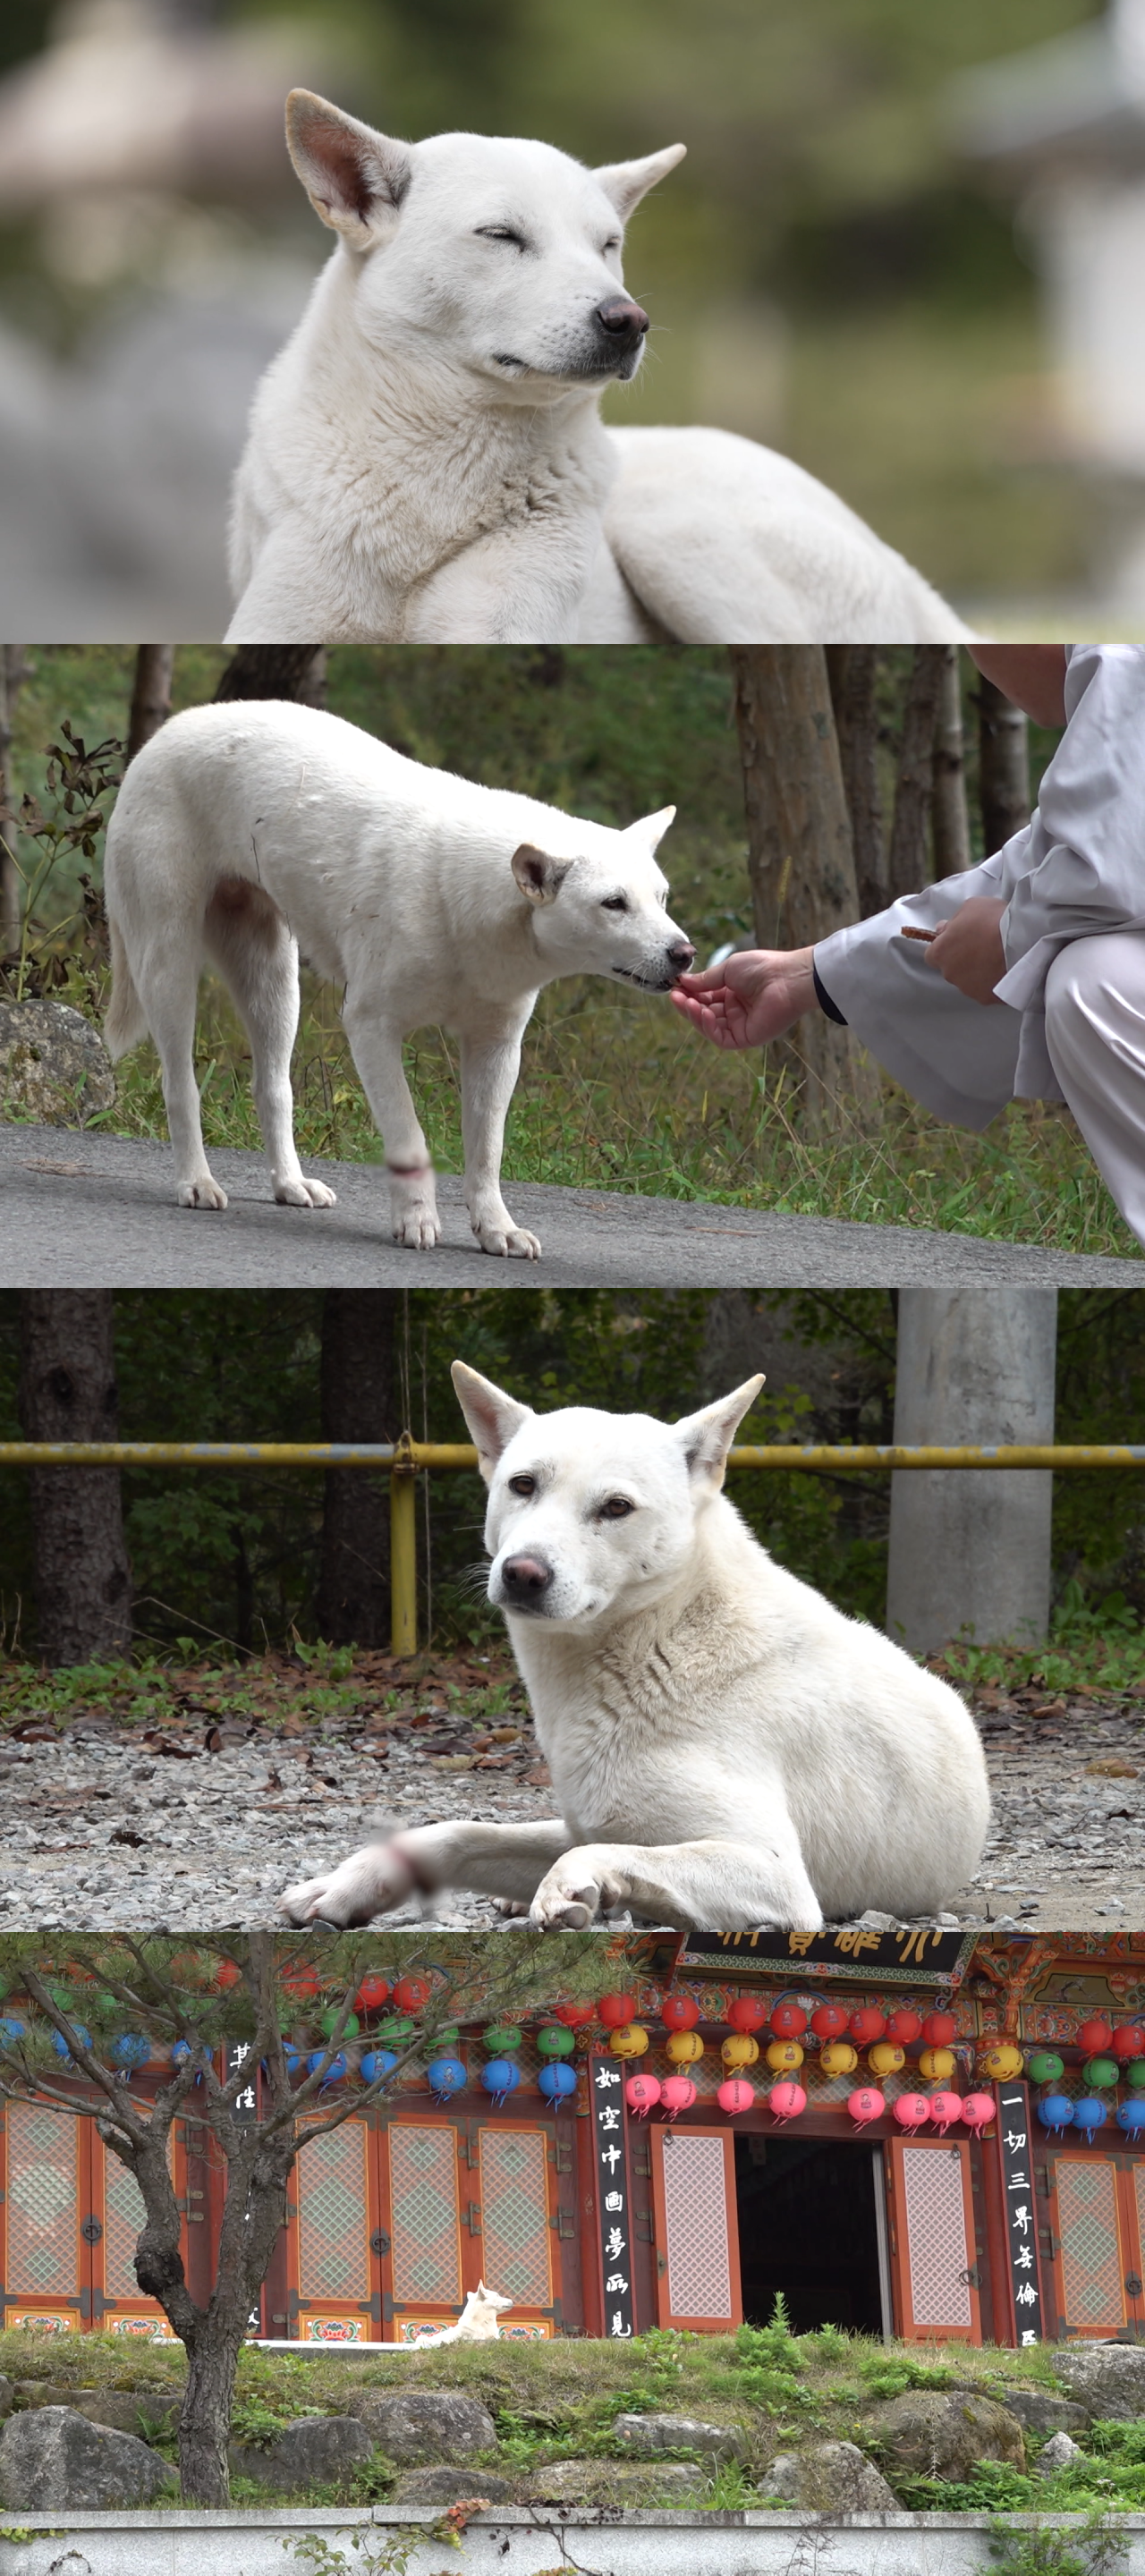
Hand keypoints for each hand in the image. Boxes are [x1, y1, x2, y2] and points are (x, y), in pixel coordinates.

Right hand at [670, 946, 815, 1048]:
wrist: (787, 979)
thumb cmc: (763, 968)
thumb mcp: (728, 969)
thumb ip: (706, 980)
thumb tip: (683, 982)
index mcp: (733, 992)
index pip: (704, 997)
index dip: (689, 994)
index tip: (675, 987)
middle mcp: (735, 1010)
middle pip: (704, 1013)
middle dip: (688, 1005)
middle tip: (675, 996)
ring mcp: (740, 1025)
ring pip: (709, 1027)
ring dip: (695, 1016)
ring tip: (686, 1003)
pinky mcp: (745, 1038)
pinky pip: (720, 1037)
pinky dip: (708, 1027)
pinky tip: (703, 1013)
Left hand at [923, 897, 1007, 1004]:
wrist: (1022, 940)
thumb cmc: (993, 919)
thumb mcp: (971, 906)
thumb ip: (954, 921)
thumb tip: (943, 929)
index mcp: (940, 953)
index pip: (933, 955)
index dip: (945, 948)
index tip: (959, 941)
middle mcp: (950, 974)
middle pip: (952, 969)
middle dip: (962, 960)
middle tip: (982, 948)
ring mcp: (968, 989)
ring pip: (969, 982)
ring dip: (978, 973)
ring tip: (997, 959)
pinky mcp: (987, 998)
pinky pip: (987, 991)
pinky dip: (994, 984)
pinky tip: (1006, 971)